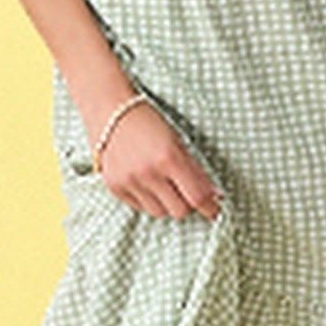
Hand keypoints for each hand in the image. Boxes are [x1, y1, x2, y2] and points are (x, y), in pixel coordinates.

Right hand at [92, 103, 222, 219]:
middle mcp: (148, 173)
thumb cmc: (148, 123)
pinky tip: (145, 181)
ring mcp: (129, 182)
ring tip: (162, 183)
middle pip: (179, 211)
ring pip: (159, 213)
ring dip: (166, 203)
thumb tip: (215, 195)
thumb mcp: (178, 142)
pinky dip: (147, 200)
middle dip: (187, 204)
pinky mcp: (115, 188)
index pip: (197, 197)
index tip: (215, 211)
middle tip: (185, 191)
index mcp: (169, 158)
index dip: (210, 208)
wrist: (109, 112)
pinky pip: (140, 208)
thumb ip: (196, 171)